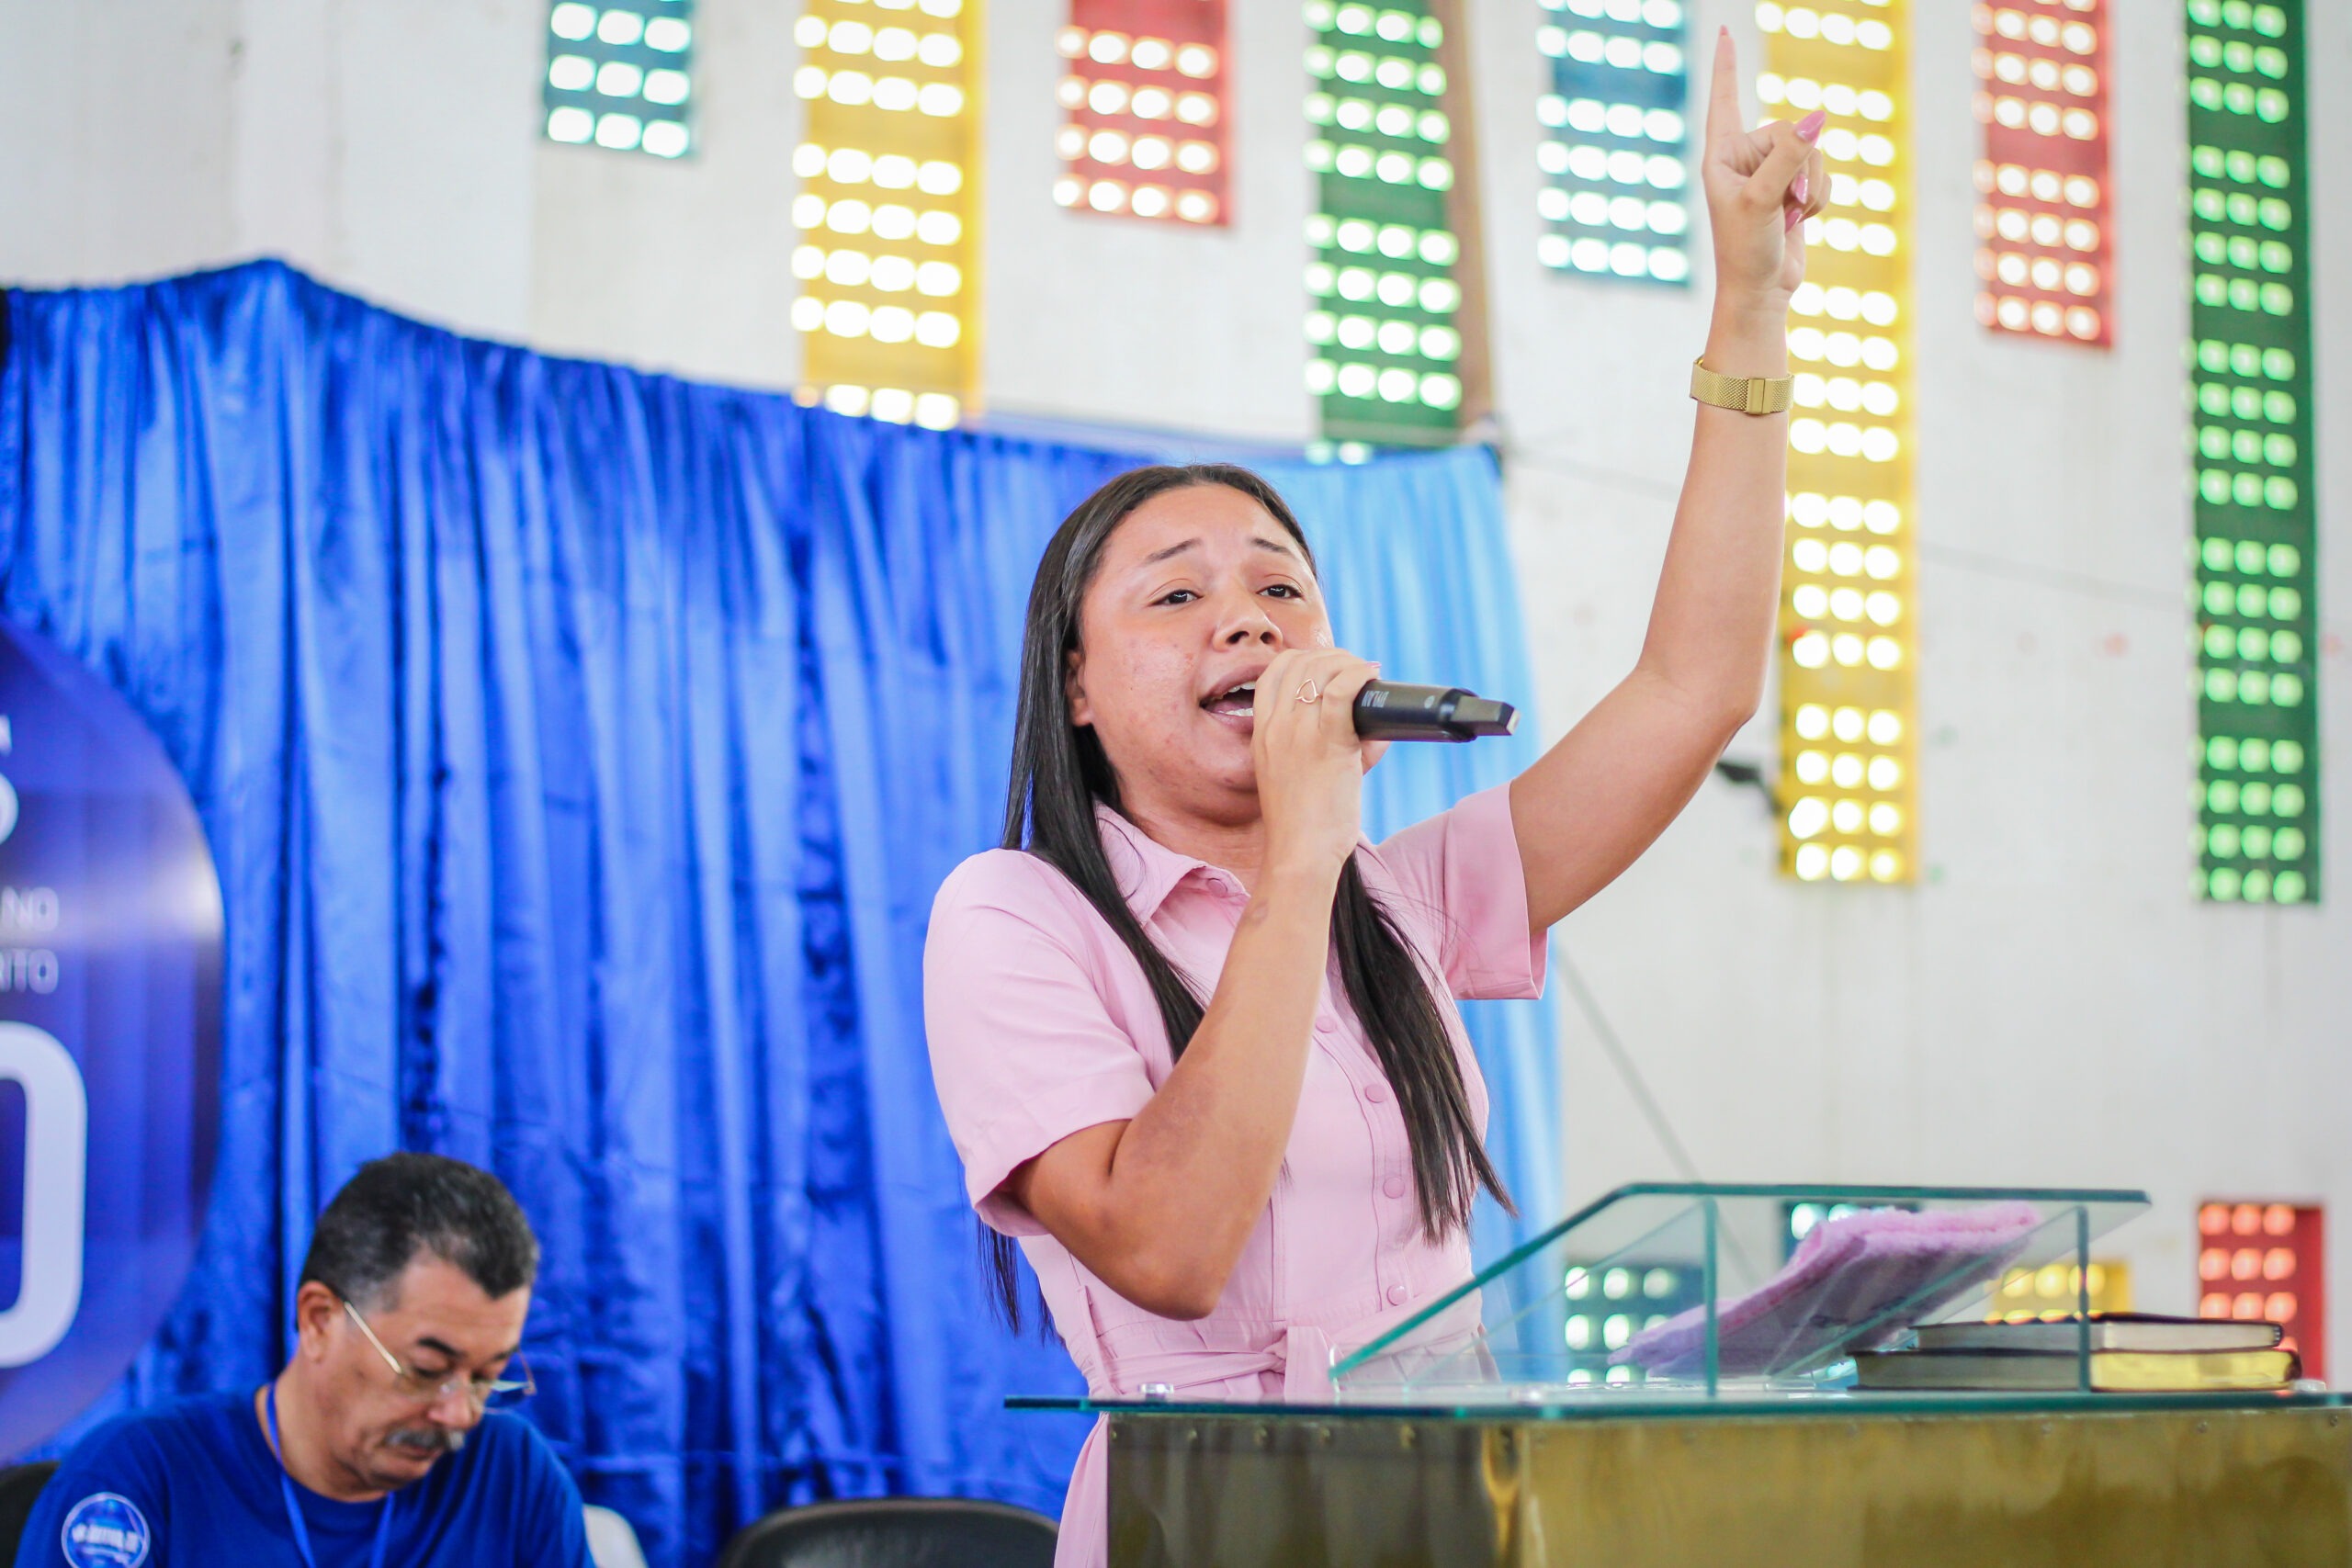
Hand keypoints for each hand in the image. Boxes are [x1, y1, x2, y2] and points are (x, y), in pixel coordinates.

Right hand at [1252, 648, 1378, 880]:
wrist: (1299, 854)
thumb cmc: (1305, 825)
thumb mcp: (1300, 778)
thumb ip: (1329, 748)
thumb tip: (1376, 730)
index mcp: (1263, 734)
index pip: (1274, 672)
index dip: (1304, 659)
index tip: (1328, 667)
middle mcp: (1276, 727)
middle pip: (1299, 663)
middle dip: (1332, 656)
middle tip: (1356, 669)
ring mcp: (1297, 734)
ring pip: (1319, 670)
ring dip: (1348, 663)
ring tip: (1366, 674)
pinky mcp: (1326, 744)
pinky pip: (1341, 692)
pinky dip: (1358, 677)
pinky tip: (1371, 679)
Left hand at [1701, 27, 1826, 309]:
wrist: (1760, 291)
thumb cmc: (1745, 251)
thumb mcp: (1764, 200)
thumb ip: (1790, 156)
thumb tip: (1819, 117)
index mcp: (1721, 155)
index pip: (1725, 100)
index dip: (1726, 66)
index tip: (1725, 32)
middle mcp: (1744, 158)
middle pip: (1791, 130)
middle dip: (1800, 167)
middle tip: (1785, 205)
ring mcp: (1770, 172)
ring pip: (1813, 152)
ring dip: (1811, 188)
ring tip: (1788, 218)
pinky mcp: (1792, 188)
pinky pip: (1821, 174)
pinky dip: (1818, 200)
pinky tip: (1797, 223)